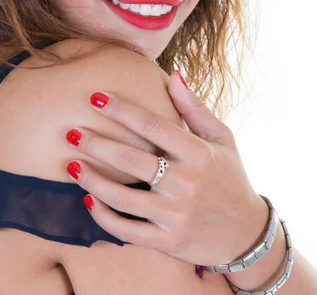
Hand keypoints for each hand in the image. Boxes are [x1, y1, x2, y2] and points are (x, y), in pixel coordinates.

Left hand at [64, 70, 268, 267]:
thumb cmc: (231, 177)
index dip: (122, 110)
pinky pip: (127, 231)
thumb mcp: (222, 139)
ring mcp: (175, 216)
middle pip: (132, 161)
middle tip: (71, 132)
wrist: (246, 234)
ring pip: (123, 198)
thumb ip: (195, 108)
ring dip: (92, 180)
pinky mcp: (167, 241)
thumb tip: (173, 75)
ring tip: (71, 164)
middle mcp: (186, 184)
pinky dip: (103, 217)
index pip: (153, 126)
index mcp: (199, 154)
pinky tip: (88, 200)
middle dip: (97, 144)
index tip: (96, 97)